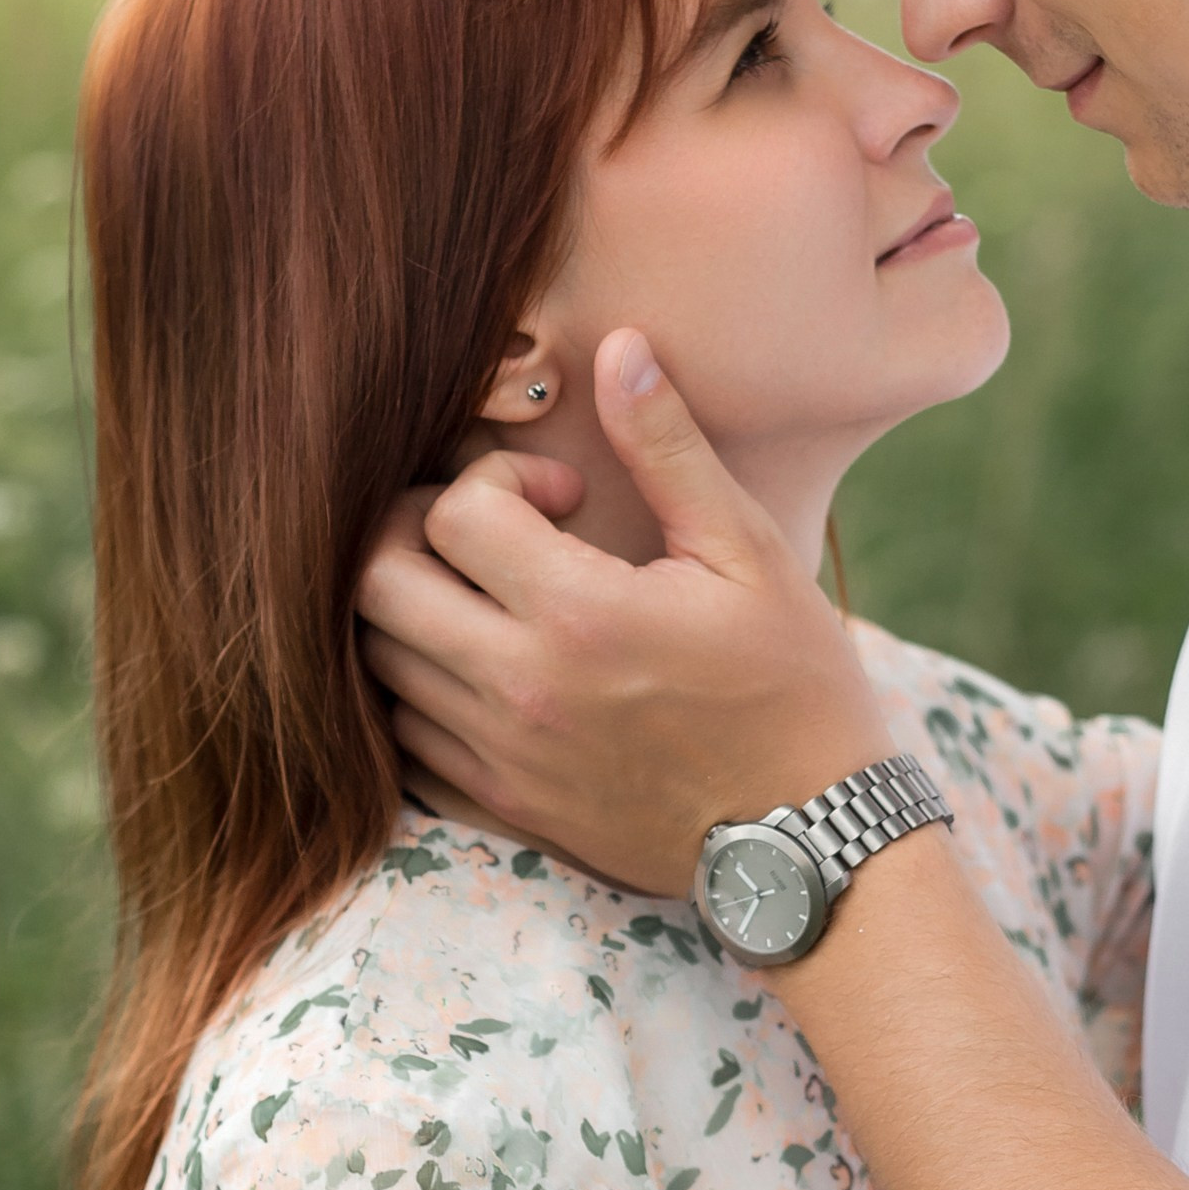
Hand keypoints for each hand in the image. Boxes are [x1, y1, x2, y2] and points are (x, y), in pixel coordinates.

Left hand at [355, 329, 887, 895]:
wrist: (810, 839)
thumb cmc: (793, 684)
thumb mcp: (747, 552)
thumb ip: (669, 449)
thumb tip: (619, 350)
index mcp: (580, 615)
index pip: (454, 514)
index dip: (496, 478)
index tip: (562, 496)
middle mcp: (521, 689)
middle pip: (378, 586)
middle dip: (419, 534)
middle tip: (490, 531)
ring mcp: (503, 757)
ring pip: (378, 663)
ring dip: (414, 611)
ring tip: (488, 596)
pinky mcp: (504, 807)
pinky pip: (403, 741)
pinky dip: (418, 692)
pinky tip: (483, 668)